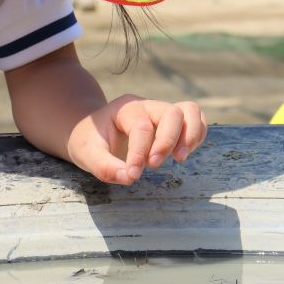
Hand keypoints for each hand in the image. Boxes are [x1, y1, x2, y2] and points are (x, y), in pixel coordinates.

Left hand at [65, 94, 205, 184]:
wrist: (92, 132)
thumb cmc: (90, 141)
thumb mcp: (86, 153)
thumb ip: (104, 166)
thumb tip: (130, 178)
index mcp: (125, 108)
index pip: (141, 127)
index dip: (139, 153)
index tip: (133, 174)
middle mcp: (147, 106)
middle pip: (171, 113)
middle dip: (167, 142)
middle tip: (154, 165)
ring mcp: (162, 112)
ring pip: (190, 111)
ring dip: (190, 136)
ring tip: (179, 158)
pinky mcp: (173, 124)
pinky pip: (196, 120)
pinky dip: (197, 136)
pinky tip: (181, 154)